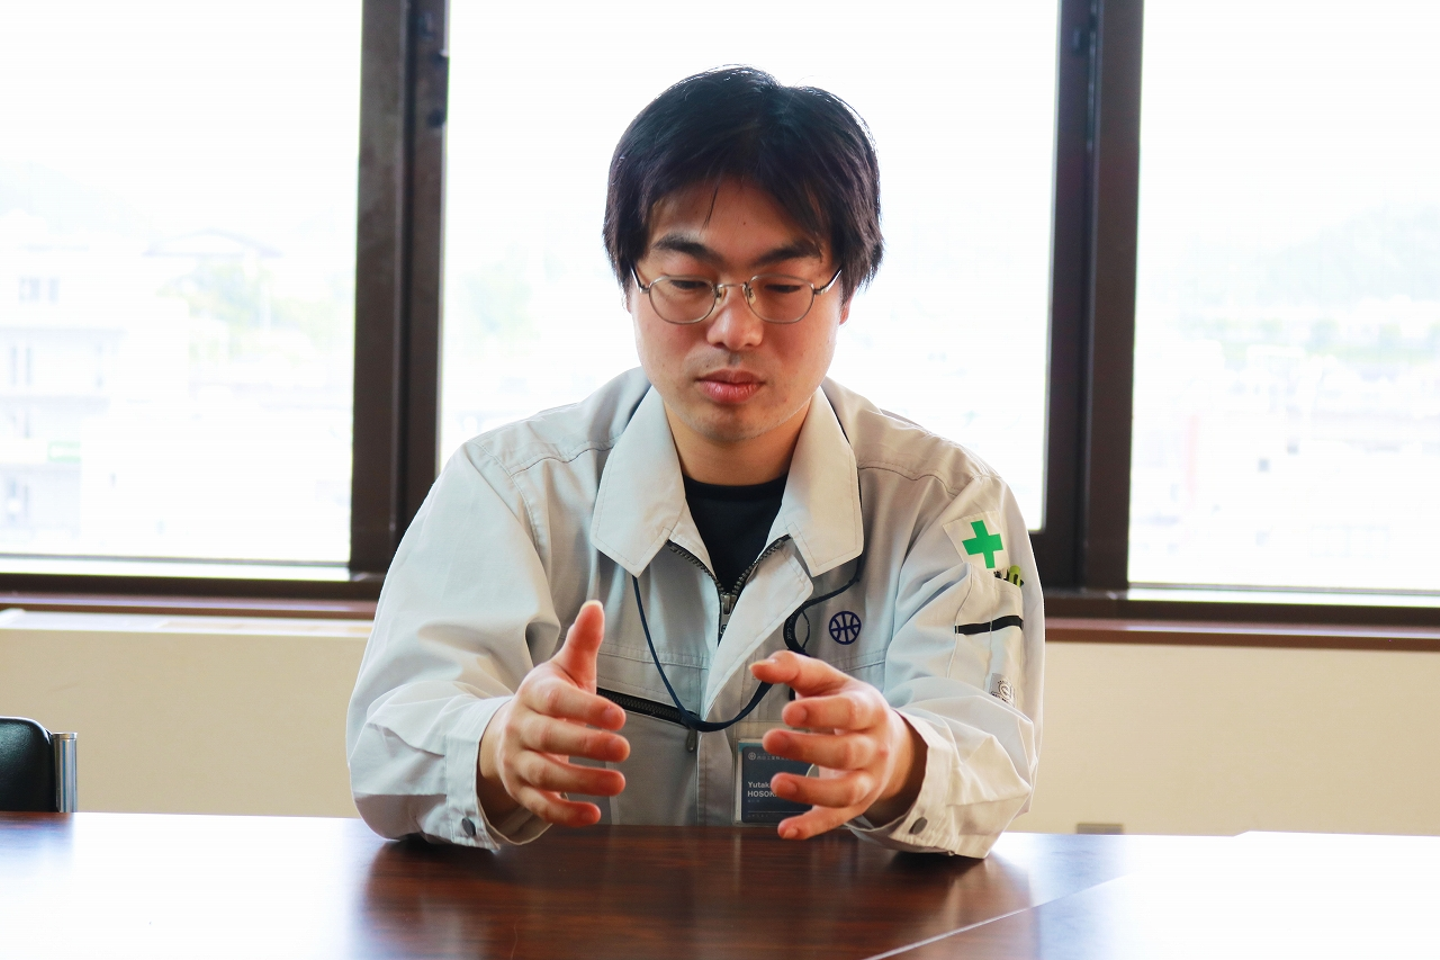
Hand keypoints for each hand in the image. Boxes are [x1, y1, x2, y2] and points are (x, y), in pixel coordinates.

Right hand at [477, 600, 629, 827]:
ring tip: (618, 782)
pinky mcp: (521, 790)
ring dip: (581, 782)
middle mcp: (521, 728)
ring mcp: (518, 761)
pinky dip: (564, 814)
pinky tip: (594, 815)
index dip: (586, 708)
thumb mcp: (566, 669)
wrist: (509, 731)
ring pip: (544, 775)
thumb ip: (582, 642)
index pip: (557, 700)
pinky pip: (539, 806)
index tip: (619, 716)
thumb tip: (596, 606)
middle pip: (548, 738)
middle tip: (624, 750)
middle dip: (585, 745)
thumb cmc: (551, 698)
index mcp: (534, 694)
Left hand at [749, 651, 926, 840]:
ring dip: (810, 790)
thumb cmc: (847, 705)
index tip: (787, 711)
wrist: (890, 744)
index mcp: (869, 710)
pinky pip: (835, 820)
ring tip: (776, 783)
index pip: (850, 711)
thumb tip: (758, 668)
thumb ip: (794, 668)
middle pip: (846, 752)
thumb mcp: (829, 681)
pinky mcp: (855, 805)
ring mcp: (867, 780)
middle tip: (770, 740)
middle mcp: (873, 747)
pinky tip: (785, 830)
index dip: (821, 713)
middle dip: (808, 748)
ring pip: (844, 792)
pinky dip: (811, 827)